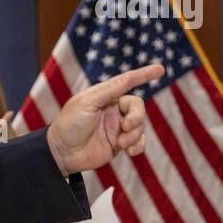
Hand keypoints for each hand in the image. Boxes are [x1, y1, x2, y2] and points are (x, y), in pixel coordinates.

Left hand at [46, 64, 163, 174]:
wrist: (62, 153)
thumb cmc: (69, 125)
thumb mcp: (86, 103)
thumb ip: (108, 91)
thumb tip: (128, 77)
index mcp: (103, 96)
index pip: (127, 82)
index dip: (143, 75)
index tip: (160, 69)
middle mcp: (112, 110)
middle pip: (137, 107)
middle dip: (137, 117)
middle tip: (125, 127)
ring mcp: (116, 127)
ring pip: (140, 125)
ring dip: (135, 134)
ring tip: (121, 143)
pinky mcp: (119, 143)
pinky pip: (138, 141)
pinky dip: (139, 145)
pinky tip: (130, 151)